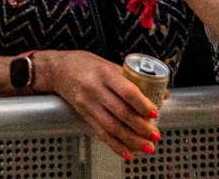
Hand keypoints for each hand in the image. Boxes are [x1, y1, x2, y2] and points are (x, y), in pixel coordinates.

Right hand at [36, 49, 159, 158]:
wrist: (56, 70)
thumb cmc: (86, 64)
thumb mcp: (108, 64)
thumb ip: (131, 79)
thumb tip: (162, 94)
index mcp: (104, 73)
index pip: (126, 91)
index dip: (142, 104)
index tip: (155, 113)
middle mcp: (95, 89)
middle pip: (121, 112)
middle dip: (141, 127)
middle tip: (156, 135)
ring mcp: (87, 103)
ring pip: (112, 126)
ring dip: (132, 140)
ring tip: (147, 147)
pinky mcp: (83, 115)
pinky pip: (100, 133)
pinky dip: (115, 145)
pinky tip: (127, 153)